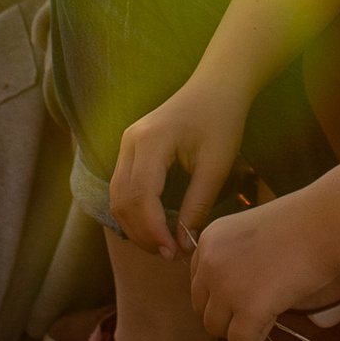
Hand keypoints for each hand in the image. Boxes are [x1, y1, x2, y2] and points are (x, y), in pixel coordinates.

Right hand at [106, 71, 253, 257]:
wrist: (218, 85)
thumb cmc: (222, 120)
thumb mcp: (215, 166)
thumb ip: (197, 206)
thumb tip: (183, 245)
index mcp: (152, 141)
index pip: (140, 196)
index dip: (153, 230)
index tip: (173, 253)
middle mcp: (131, 141)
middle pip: (122, 200)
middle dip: (142, 233)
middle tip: (170, 255)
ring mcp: (127, 143)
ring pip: (117, 196)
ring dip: (135, 226)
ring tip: (164, 245)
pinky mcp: (131, 148)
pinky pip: (122, 187)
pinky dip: (134, 211)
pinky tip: (156, 226)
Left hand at [192, 196, 339, 340]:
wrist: (325, 224)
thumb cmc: (300, 224)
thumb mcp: (250, 233)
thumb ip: (232, 260)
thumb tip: (229, 298)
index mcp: (209, 240)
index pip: (198, 282)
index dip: (222, 291)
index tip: (247, 286)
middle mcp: (210, 263)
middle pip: (202, 308)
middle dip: (228, 311)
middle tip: (259, 300)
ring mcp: (227, 287)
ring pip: (215, 328)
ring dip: (240, 324)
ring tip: (269, 305)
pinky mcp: (249, 308)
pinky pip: (240, 340)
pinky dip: (258, 334)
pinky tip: (276, 313)